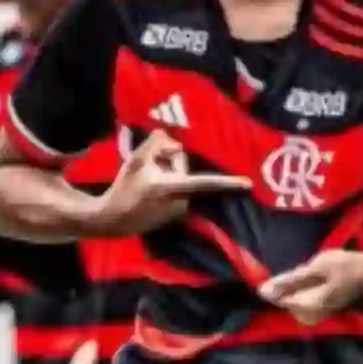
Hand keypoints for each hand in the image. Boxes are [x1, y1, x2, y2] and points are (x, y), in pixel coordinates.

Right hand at [92, 130, 250, 235]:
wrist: (114, 218)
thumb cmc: (124, 187)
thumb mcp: (136, 160)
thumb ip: (157, 145)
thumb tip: (178, 146)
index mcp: (173, 187)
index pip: (205, 182)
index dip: (228, 182)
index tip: (248, 184)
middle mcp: (181, 201)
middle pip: (185, 170)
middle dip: (172, 162)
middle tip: (151, 164)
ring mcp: (179, 211)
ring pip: (182, 181)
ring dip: (170, 175)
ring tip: (149, 179)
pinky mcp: (175, 217)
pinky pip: (178, 193)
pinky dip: (169, 187)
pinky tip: (151, 190)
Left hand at [258, 249, 362, 324]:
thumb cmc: (344, 266)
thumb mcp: (314, 268)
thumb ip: (289, 281)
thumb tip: (262, 291)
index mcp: (308, 308)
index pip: (280, 302)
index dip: (275, 286)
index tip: (272, 273)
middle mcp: (313, 317)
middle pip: (288, 306)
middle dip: (286, 289)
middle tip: (295, 270)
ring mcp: (322, 315)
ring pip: (297, 305)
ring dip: (296, 289)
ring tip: (303, 272)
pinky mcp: (327, 309)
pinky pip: (307, 303)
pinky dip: (304, 292)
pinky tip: (310, 279)